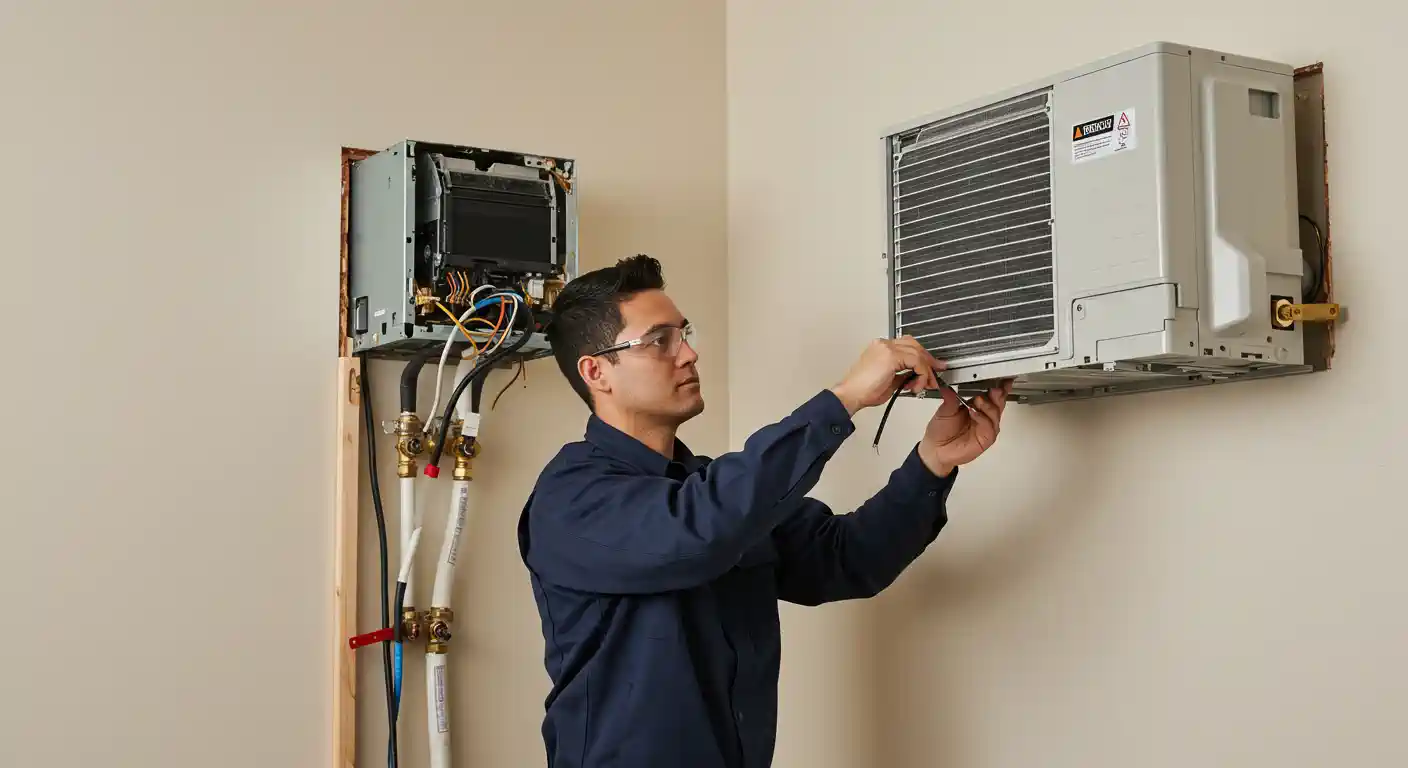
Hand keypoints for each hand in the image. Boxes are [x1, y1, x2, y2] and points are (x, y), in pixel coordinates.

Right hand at [830, 337, 945, 415]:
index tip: (932, 368)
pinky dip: (921, 374)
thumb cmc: (863, 392)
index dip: (922, 357)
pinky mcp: (891, 356)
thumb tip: (916, 376)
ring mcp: (886, 348)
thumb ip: (902, 374)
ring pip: (917, 352)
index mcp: (880, 347)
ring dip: (925, 370)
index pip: (908, 346)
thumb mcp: (889, 380)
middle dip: (928, 361)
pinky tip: (916, 385)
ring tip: (924, 385)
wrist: (850, 395)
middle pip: (915, 345)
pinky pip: (916, 361)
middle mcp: (883, 344)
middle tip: (935, 374)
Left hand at [917, 380, 1013, 476]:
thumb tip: (949, 385)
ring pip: (996, 413)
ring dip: (989, 405)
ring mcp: (986, 427)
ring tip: (979, 401)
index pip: (990, 394)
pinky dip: (983, 419)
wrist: (936, 449)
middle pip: (998, 402)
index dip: (997, 386)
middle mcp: (983, 415)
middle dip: (998, 393)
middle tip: (994, 387)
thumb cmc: (941, 431)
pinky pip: (990, 427)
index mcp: (975, 405)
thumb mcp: (945, 410)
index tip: (1000, 378)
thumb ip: (950, 398)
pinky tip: (975, 414)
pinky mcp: (986, 438)